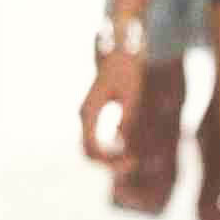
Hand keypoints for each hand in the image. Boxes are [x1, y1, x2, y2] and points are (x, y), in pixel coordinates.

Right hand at [79, 50, 145, 166]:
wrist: (121, 55)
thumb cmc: (128, 72)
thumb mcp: (132, 96)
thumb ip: (127, 118)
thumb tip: (123, 141)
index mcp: (90, 111)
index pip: (91, 147)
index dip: (109, 161)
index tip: (131, 160)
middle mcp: (85, 116)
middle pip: (89, 152)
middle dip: (109, 163)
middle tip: (134, 163)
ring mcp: (88, 117)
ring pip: (91, 149)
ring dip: (110, 159)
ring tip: (134, 159)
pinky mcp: (94, 117)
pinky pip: (97, 142)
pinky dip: (111, 151)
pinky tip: (129, 151)